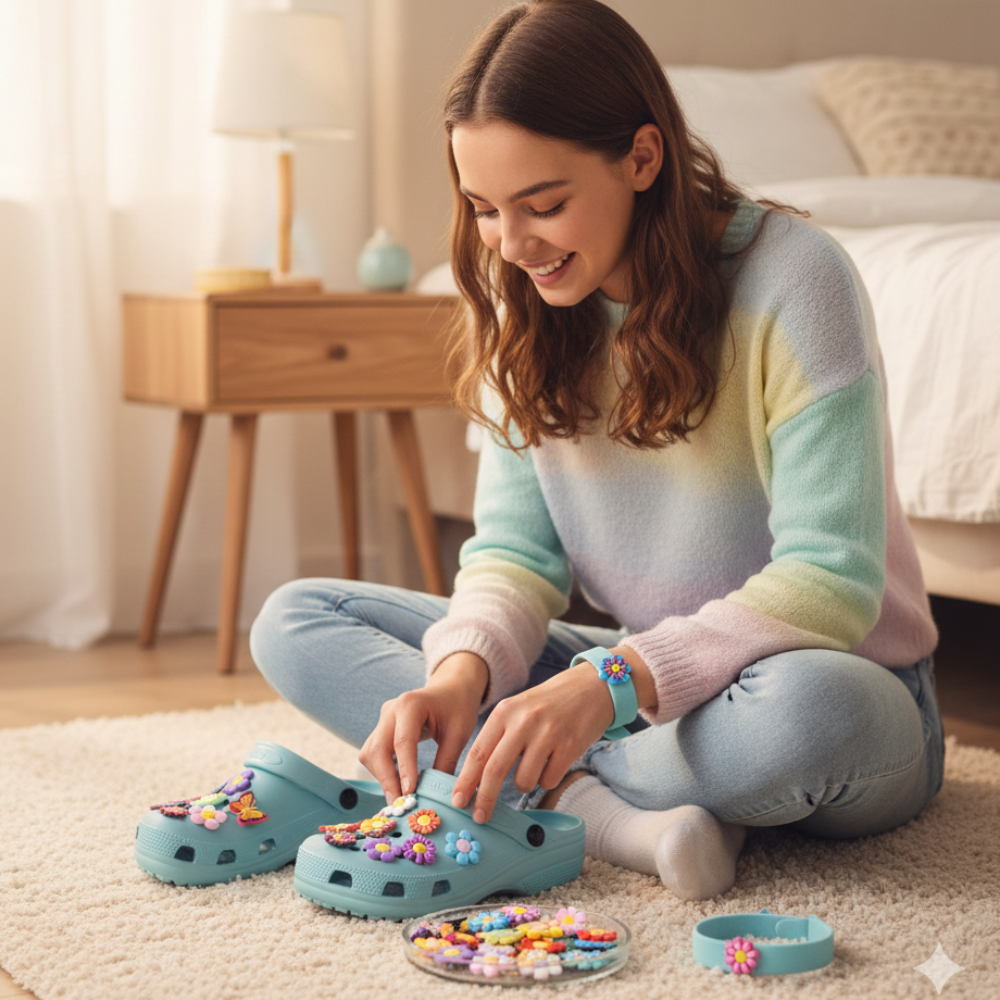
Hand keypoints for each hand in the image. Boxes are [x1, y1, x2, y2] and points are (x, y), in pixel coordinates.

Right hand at [358, 652, 488, 802]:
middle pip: (378, 748)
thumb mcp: (459, 734)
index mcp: (411, 704)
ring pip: (370, 753)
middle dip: (387, 779)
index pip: (403, 741)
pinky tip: (397, 785)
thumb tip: (439, 798)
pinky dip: (382, 771)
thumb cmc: (458, 708)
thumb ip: (446, 763)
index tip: (410, 794)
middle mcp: (391, 709)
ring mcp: (383, 718)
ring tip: (399, 798)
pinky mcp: (381, 728)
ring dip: (382, 777)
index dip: (405, 770)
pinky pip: (373, 753)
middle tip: (400, 804)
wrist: (451, 688)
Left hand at [450, 645, 655, 822]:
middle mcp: (523, 721)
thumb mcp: (518, 710)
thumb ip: (498, 738)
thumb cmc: (548, 705)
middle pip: (495, 770)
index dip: (465, 781)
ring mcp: (547, 733)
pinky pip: (549, 779)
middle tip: (479, 817)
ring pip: (524, 780)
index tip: (457, 802)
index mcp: (504, 712)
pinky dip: (548, 778)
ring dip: (526, 782)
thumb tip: (476, 778)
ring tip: (537, 763)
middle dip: (484, 798)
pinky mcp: (570, 746)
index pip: (478, 752)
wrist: (590, 687)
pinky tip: (556, 759)